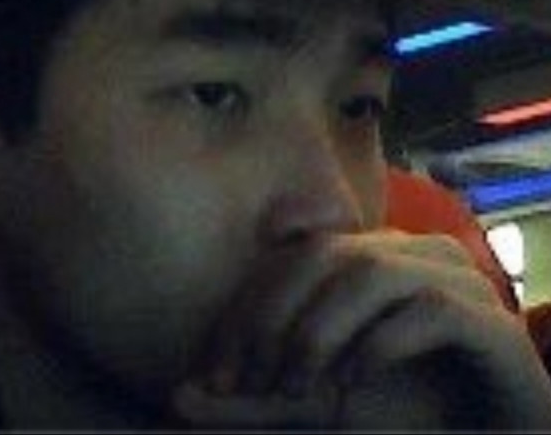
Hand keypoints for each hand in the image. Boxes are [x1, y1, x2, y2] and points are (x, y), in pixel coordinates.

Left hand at [172, 229, 550, 429]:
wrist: (489, 428)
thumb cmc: (399, 410)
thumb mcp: (314, 404)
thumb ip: (254, 398)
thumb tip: (179, 398)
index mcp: (363, 256)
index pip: (288, 259)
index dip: (246, 309)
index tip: (215, 373)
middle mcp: (405, 251)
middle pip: (323, 255)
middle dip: (274, 318)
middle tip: (251, 382)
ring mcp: (452, 275)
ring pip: (370, 273)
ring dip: (321, 332)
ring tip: (300, 388)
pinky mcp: (488, 317)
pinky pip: (427, 308)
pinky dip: (379, 346)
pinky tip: (354, 386)